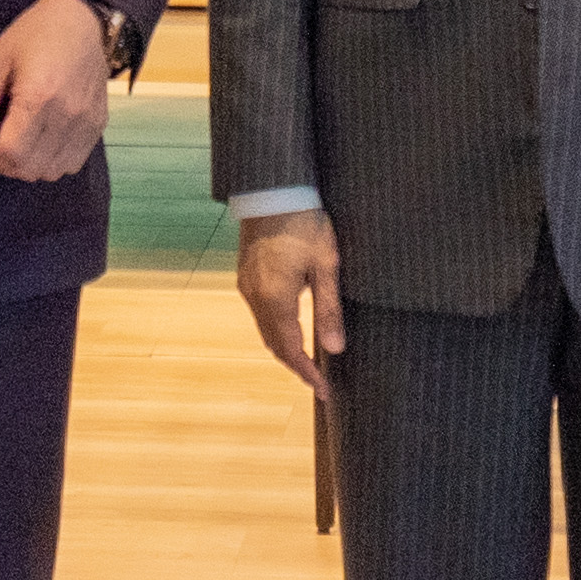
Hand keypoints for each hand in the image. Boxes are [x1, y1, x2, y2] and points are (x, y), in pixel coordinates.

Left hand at [0, 0, 114, 182]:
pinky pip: (72, 163)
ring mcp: (87, 122)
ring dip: (26, 166)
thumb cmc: (35, 34)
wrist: (80, 18)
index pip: (11, 152)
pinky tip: (39, 141)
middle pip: (29, 167)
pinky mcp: (98, 124)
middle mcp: (68, 114)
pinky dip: (51, 162)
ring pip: (51, 171)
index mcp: (39, 95)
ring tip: (13, 142)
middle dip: (1, 163)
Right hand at [234, 207, 343, 395]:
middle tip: (317, 379)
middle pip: (274, 344)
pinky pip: (260, 312)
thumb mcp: (325, 265)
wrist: (272, 189)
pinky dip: (275, 327)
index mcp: (276, 299)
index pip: (290, 350)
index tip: (323, 390)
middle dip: (295, 364)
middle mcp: (255, 297)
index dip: (306, 373)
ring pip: (265, 329)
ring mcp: (247, 286)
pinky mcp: (245, 274)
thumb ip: (328, 309)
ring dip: (284, 346)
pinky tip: (292, 324)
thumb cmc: (304, 223)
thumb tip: (334, 349)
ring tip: (308, 357)